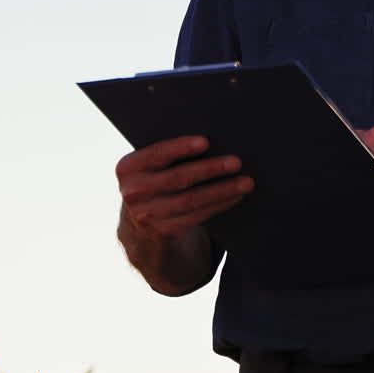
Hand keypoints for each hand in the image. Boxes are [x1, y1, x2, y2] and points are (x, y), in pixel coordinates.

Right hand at [116, 135, 253, 239]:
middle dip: (210, 169)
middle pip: (178, 178)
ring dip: (222, 190)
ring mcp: (146, 215)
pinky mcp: (163, 232)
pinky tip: (235, 196)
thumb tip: (212, 140)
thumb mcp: (150, 167)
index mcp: (128, 167)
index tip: (206, 141)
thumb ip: (167, 155)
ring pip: (191, 200)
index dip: (181, 148)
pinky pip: (196, 216)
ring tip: (245, 182)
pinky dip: (219, 205)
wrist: (139, 224)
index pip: (156, 154)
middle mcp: (133, 192)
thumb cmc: (155, 181)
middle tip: (236, 162)